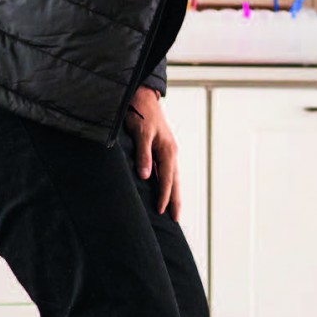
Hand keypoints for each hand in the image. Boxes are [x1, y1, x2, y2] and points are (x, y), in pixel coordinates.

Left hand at [126, 87, 180, 219]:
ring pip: (172, 177)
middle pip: (175, 182)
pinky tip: (164, 189)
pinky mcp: (162, 149)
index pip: (167, 179)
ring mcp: (168, 151)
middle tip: (176, 219)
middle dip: (175, 201)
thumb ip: (143, 155)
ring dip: (173, 193)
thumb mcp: (140, 133)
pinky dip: (168, 183)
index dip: (165, 196)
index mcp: (168, 150)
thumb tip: (145, 176)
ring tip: (174, 209)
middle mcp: (171, 152)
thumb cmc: (140, 114)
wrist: (142, 97)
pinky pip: (167, 170)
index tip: (163, 212)